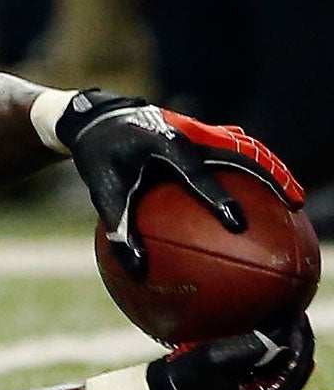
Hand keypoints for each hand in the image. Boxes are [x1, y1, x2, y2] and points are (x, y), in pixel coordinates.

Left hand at [58, 90, 299, 277]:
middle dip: (268, 175)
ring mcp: (199, 129)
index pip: (196, 173)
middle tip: (292, 203)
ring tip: (292, 198)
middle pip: (240, 151)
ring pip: (245, 146)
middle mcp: (188, 133)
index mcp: (164, 145)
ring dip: (270, 168)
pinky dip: (255, 166)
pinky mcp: (203, 131)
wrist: (98, 118)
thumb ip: (120, 230)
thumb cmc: (101, 158)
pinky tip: (266, 192)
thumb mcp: (103, 191)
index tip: (237, 223)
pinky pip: (236, 148)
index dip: (217, 197)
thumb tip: (136, 271)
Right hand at [148, 317, 314, 389]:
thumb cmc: (184, 378)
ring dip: (286, 344)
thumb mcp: (215, 358)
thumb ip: (249, 344)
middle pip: (295, 370)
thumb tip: (281, 327)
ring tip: (287, 318)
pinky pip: (271, 368)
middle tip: (295, 313)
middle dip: (296, 341)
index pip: (296, 372)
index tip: (297, 316)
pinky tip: (272, 330)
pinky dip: (273, 349)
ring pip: (285, 368)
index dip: (300, 342)